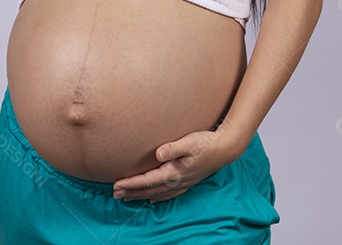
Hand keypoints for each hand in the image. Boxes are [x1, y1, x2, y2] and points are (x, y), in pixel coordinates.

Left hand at [111, 127, 243, 202]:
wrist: (226, 149)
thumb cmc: (206, 143)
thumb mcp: (190, 141)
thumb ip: (173, 148)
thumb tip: (158, 154)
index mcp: (174, 172)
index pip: (147, 180)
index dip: (131, 183)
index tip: (116, 185)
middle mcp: (177, 181)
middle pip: (149, 190)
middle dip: (131, 192)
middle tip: (115, 194)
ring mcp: (183, 183)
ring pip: (157, 193)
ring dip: (141, 196)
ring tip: (127, 198)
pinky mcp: (188, 181)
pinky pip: (168, 194)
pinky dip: (158, 197)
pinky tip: (152, 199)